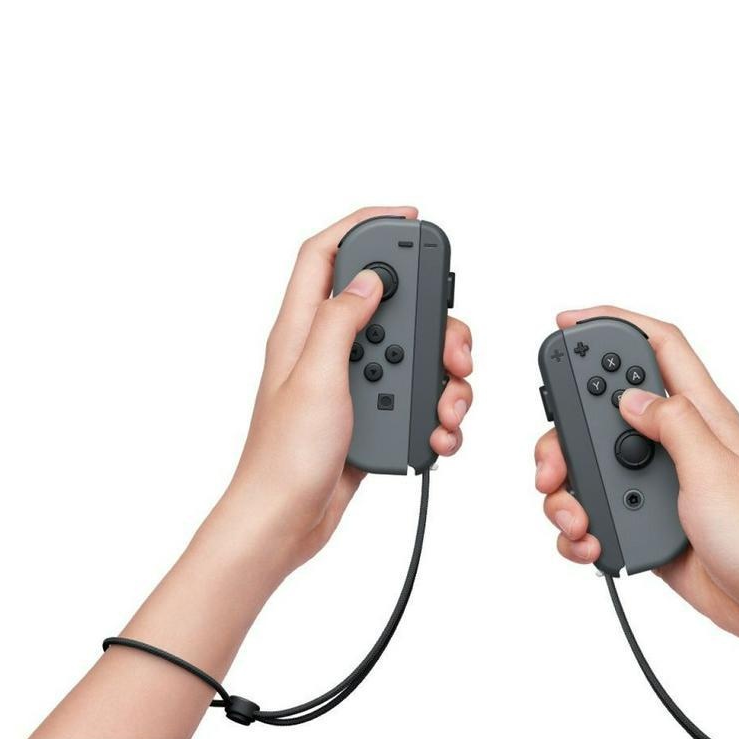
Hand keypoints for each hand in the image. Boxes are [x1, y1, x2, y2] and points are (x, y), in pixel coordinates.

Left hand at [222, 206, 472, 572]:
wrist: (285, 521)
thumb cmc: (284, 457)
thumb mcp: (315, 378)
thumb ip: (341, 321)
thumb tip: (369, 279)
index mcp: (301, 330)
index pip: (326, 254)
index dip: (363, 224)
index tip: (406, 216)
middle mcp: (327, 351)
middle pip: (390, 306)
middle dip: (431, 322)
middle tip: (453, 348)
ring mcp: (351, 384)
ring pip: (412, 355)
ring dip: (441, 378)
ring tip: (446, 407)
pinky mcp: (371, 417)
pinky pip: (414, 398)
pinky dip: (435, 413)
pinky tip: (435, 434)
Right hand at [534, 306, 738, 648]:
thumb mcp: (714, 469)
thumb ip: (671, 423)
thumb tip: (628, 397)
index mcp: (700, 415)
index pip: (656, 346)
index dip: (612, 322)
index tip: (567, 321)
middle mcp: (673, 442)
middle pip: (600, 410)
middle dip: (566, 432)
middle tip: (553, 461)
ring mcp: (653, 482)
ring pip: (587, 465)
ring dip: (567, 491)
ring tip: (577, 518)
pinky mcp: (639, 518)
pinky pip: (593, 510)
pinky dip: (579, 527)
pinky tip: (591, 542)